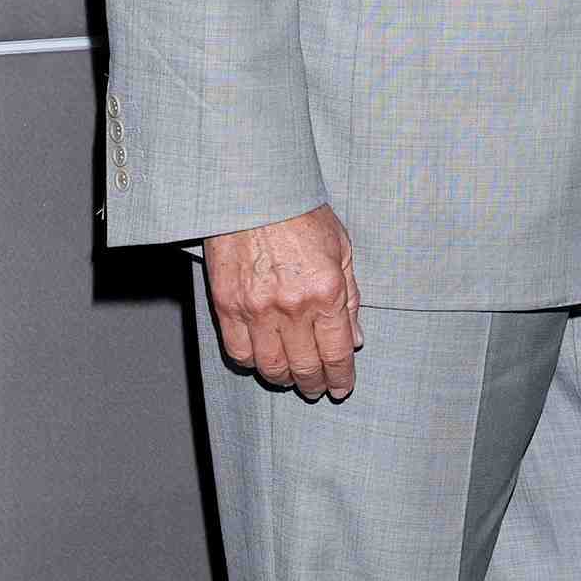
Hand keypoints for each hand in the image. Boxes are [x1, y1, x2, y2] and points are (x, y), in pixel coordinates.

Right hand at [204, 204, 362, 398]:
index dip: (341, 377)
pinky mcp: (227, 306)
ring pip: (271, 366)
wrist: (252, 191)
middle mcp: (291, 307)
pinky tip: (262, 360)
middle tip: (318, 389)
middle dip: (314, 384)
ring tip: (291, 378)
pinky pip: (238, 352)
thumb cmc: (300, 214)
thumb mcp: (341, 249)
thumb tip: (354, 339)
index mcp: (326, 292)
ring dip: (284, 379)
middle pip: (305, 367)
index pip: (336, 353)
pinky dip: (252, 363)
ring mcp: (256, 309)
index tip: (341, 387)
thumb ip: (351, 298)